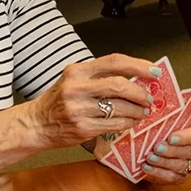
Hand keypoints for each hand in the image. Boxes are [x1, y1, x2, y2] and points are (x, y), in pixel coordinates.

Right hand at [28, 54, 156, 148]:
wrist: (36, 124)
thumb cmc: (58, 100)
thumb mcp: (74, 80)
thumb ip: (100, 76)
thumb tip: (136, 77)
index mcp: (77, 71)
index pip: (114, 62)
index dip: (138, 66)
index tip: (154, 72)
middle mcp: (76, 88)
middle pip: (120, 85)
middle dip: (140, 92)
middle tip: (148, 98)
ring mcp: (79, 109)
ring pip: (120, 108)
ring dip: (137, 111)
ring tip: (142, 111)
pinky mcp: (82, 128)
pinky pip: (114, 124)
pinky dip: (128, 123)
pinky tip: (130, 121)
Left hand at [140, 121, 190, 184]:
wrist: (170, 141)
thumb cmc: (170, 127)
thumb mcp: (171, 118)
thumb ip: (166, 117)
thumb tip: (151, 113)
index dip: (184, 137)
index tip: (170, 138)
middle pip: (188, 152)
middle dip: (170, 151)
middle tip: (156, 148)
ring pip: (180, 166)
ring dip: (163, 162)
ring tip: (149, 158)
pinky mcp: (182, 176)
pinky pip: (172, 177)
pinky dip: (158, 173)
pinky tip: (146, 167)